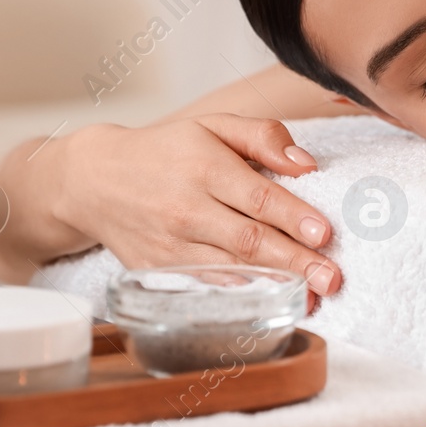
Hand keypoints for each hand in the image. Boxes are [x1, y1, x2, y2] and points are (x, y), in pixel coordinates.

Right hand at [58, 115, 340, 301]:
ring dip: (274, 284)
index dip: (293, 217)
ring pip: (230, 267)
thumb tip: (306, 164)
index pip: (257, 197)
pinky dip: (240, 293)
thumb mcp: (213, 126)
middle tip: (332, 279)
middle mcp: (186, 208)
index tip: (326, 234)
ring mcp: (170, 244)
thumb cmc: (166, 150)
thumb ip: (263, 137)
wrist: (93, 180)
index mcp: (204, 167)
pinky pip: (206, 283)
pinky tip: (270, 300)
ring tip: (313, 298)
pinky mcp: (158, 269)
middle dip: (295, 261)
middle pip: (249, 239)